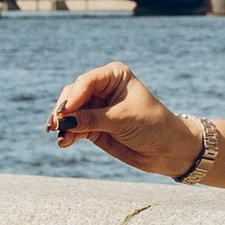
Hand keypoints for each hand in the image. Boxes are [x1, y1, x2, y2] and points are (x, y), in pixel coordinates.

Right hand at [45, 62, 199, 175]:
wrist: (167, 149)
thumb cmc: (151, 125)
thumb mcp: (121, 119)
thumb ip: (91, 119)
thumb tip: (64, 121)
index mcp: (114, 75)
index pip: (86, 82)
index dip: (73, 97)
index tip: (64, 113)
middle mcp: (102, 88)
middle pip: (73, 95)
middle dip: (64, 110)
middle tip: (56, 125)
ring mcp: (97, 107)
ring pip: (70, 112)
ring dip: (63, 124)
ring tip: (61, 138)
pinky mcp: (93, 126)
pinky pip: (74, 128)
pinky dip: (68, 135)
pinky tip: (64, 143)